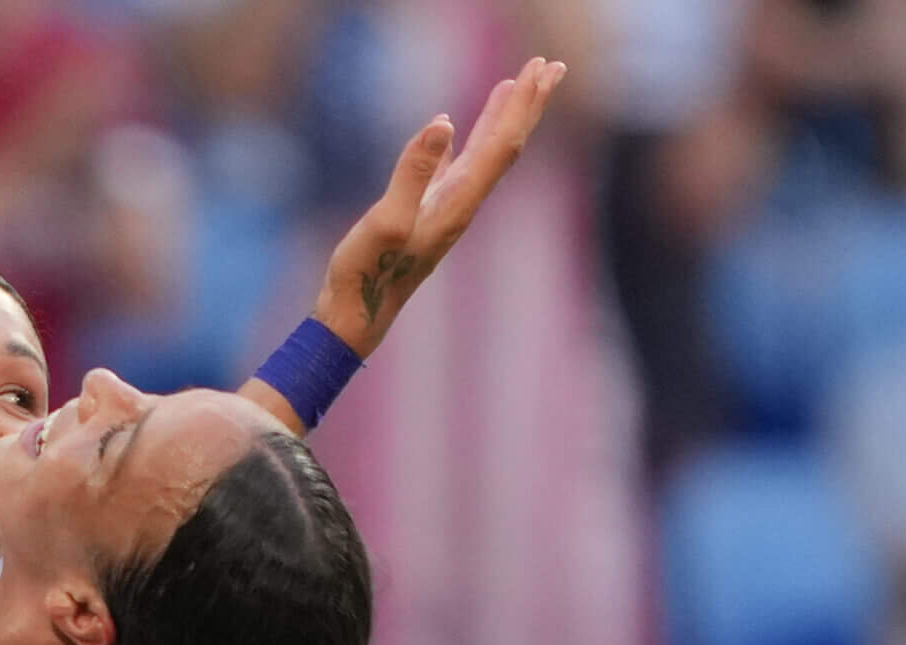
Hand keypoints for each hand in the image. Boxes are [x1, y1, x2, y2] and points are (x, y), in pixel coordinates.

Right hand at [314, 58, 567, 357]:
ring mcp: (442, 209)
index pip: (501, 145)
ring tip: (514, 85)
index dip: (522, 105)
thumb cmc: (366, 275)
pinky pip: (452, 167)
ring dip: (500, 118)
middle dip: (528, 105)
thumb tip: (442, 122)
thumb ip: (414, 171)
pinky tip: (454, 128)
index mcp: (457, 204)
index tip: (542, 68)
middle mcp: (460, 205)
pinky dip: (462, 141)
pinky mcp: (421, 213)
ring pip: (482, 155)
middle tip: (551, 65)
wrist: (353, 317)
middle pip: (505, 147)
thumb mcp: (387, 221)